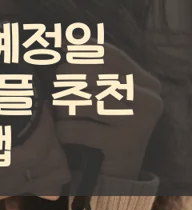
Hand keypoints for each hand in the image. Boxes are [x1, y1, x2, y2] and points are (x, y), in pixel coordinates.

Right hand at [0, 66, 70, 209]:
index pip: (36, 151)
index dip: (45, 127)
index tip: (39, 104)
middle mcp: (10, 180)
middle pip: (51, 159)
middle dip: (51, 132)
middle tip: (39, 109)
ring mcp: (14, 188)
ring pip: (52, 173)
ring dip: (54, 149)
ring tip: (42, 126)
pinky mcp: (12, 190)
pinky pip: (44, 180)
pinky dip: (50, 164)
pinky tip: (39, 147)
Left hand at [53, 42, 162, 179]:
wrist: (115, 170)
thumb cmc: (105, 125)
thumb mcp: (104, 92)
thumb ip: (91, 64)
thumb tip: (65, 38)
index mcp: (146, 83)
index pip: (110, 55)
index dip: (81, 50)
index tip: (61, 46)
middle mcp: (149, 99)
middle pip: (92, 74)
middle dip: (66, 80)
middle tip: (60, 90)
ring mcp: (139, 122)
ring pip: (80, 101)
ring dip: (62, 108)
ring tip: (63, 114)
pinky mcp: (123, 144)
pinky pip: (76, 129)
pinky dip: (62, 132)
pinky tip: (66, 136)